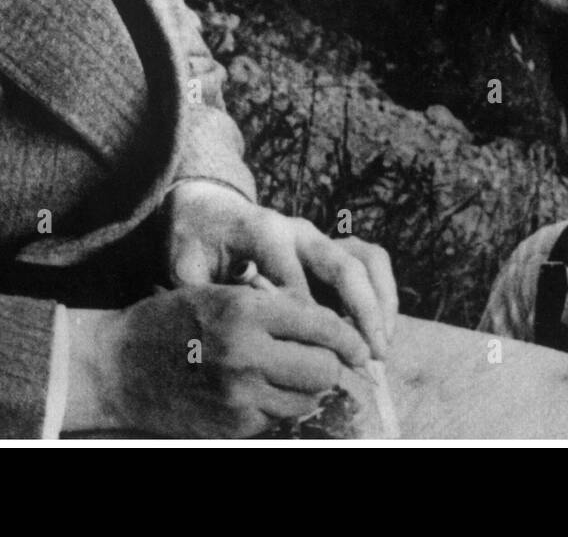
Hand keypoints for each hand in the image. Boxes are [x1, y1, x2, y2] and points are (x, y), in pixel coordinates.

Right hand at [63, 285, 370, 436]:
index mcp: (245, 311)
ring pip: (306, 399)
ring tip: (291, 374)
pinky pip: (279, 418)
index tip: (359, 346)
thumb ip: (272, 304)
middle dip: (330, 365)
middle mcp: (246, 353)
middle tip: (325, 360)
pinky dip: (280, 405)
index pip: (321, 325)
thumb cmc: (171, 321)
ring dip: (307, 388)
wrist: (117, 366)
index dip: (348, 337)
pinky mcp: (233, 426)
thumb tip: (326, 320)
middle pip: (323, 369)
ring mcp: (239, 395)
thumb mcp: (221, 293)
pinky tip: (262, 390)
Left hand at [164, 179, 398, 358]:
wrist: (207, 211)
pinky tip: (380, 333)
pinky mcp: (331, 246)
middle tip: (369, 356)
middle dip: (361, 311)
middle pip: (342, 265)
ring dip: (380, 304)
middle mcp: (299, 230)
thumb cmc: (194, 243)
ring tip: (381, 348)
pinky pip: (371, 260)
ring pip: (366, 259)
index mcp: (263, 232)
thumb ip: (198, 292)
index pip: (294, 279)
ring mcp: (319, 236)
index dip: (308, 319)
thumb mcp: (185, 264)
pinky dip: (383, 295)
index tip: (317, 356)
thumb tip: (213, 329)